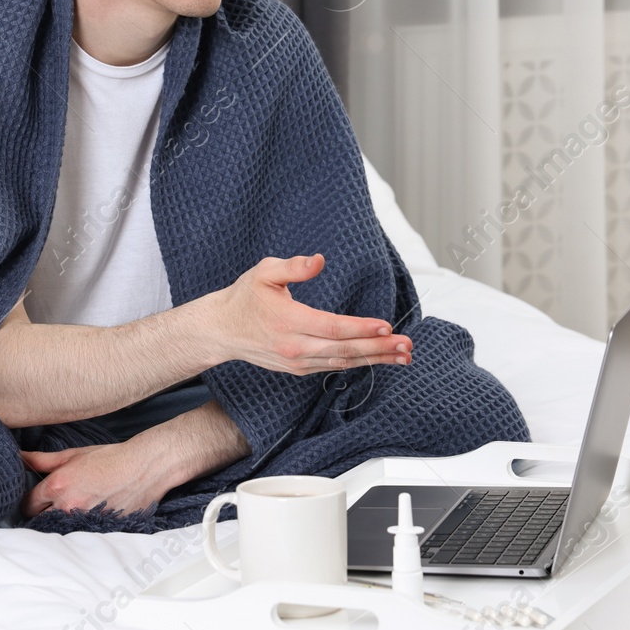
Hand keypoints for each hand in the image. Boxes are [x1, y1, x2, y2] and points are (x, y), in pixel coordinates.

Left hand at [21, 441, 172, 516]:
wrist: (143, 468)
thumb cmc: (108, 458)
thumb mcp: (72, 454)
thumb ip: (41, 460)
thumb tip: (19, 457)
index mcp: (57, 487)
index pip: (27, 505)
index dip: (30, 500)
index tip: (38, 498)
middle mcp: (67, 507)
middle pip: (39, 522)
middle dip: (43, 514)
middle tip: (53, 505)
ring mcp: (83, 521)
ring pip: (59, 530)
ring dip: (60, 523)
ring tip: (72, 510)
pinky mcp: (99, 530)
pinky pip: (79, 534)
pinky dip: (79, 528)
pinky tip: (88, 516)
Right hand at [195, 253, 411, 375]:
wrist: (222, 330)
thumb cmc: (245, 297)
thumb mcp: (264, 272)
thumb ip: (293, 266)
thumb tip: (320, 260)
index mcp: (288, 321)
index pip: (332, 328)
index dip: (360, 329)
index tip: (386, 326)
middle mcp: (294, 347)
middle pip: (344, 350)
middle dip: (378, 349)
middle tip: (407, 346)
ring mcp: (297, 362)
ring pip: (342, 363)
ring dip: (375, 360)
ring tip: (403, 355)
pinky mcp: (299, 369)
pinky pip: (333, 367)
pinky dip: (358, 363)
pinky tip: (377, 359)